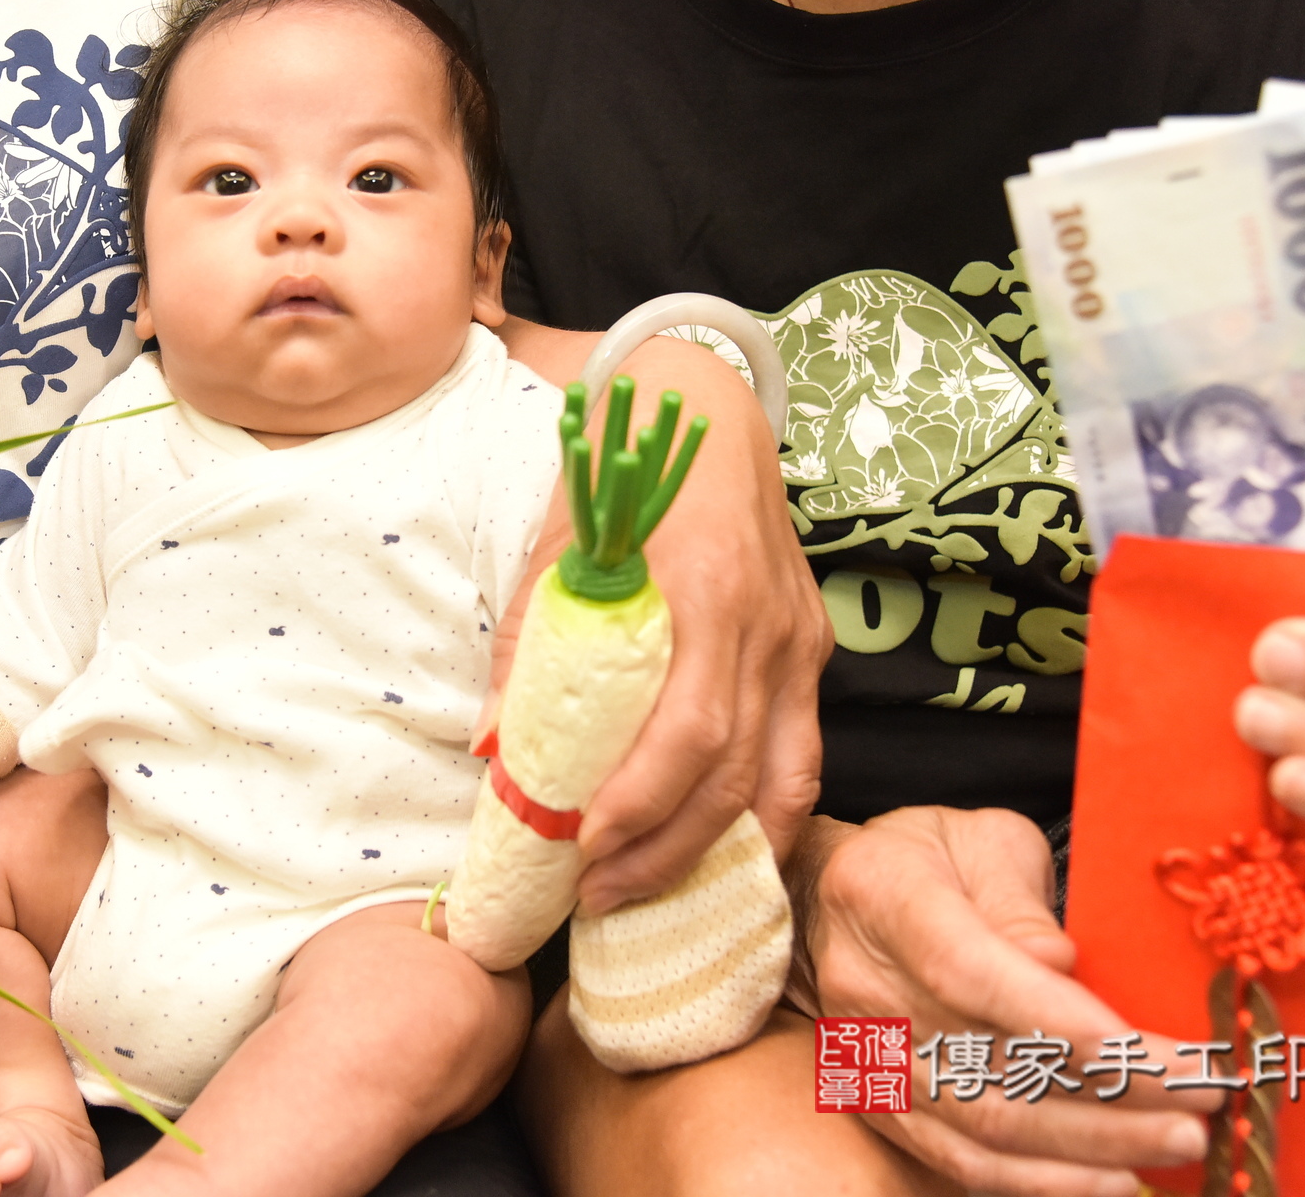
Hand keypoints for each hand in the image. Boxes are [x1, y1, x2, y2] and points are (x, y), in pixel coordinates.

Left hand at [491, 321, 831, 912]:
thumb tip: (493, 747)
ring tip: (642, 891)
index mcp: (708, 591)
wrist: (711, 409)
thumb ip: (534, 642)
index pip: (690, 728)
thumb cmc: (625, 474)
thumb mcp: (562, 545)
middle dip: (663, 849)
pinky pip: (799, 756)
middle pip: (734, 771)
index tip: (581, 847)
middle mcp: (768, 627)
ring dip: (712, 851)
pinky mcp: (810, 651)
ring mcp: (799, 642)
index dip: (641, 802)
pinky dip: (762, 819)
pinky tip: (715, 858)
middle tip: (594, 896)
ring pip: (780, 779)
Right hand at [797, 807, 1215, 1196]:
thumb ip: (1017, 896)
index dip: (1063, 1023)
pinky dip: (1041, 1183)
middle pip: (990, 1064)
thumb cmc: (923, 860)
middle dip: (1111, 1097)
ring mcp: (868, 1055)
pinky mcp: (881, 1103)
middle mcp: (865, 986)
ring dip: (1091, 1148)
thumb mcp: (976, 839)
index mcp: (884, 898)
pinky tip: (1112, 1179)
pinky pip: (960, 1162)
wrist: (828, 903)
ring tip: (1177, 1145)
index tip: (1155, 1053)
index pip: (973, 974)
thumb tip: (1058, 965)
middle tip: (1202, 1104)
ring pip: (984, 1126)